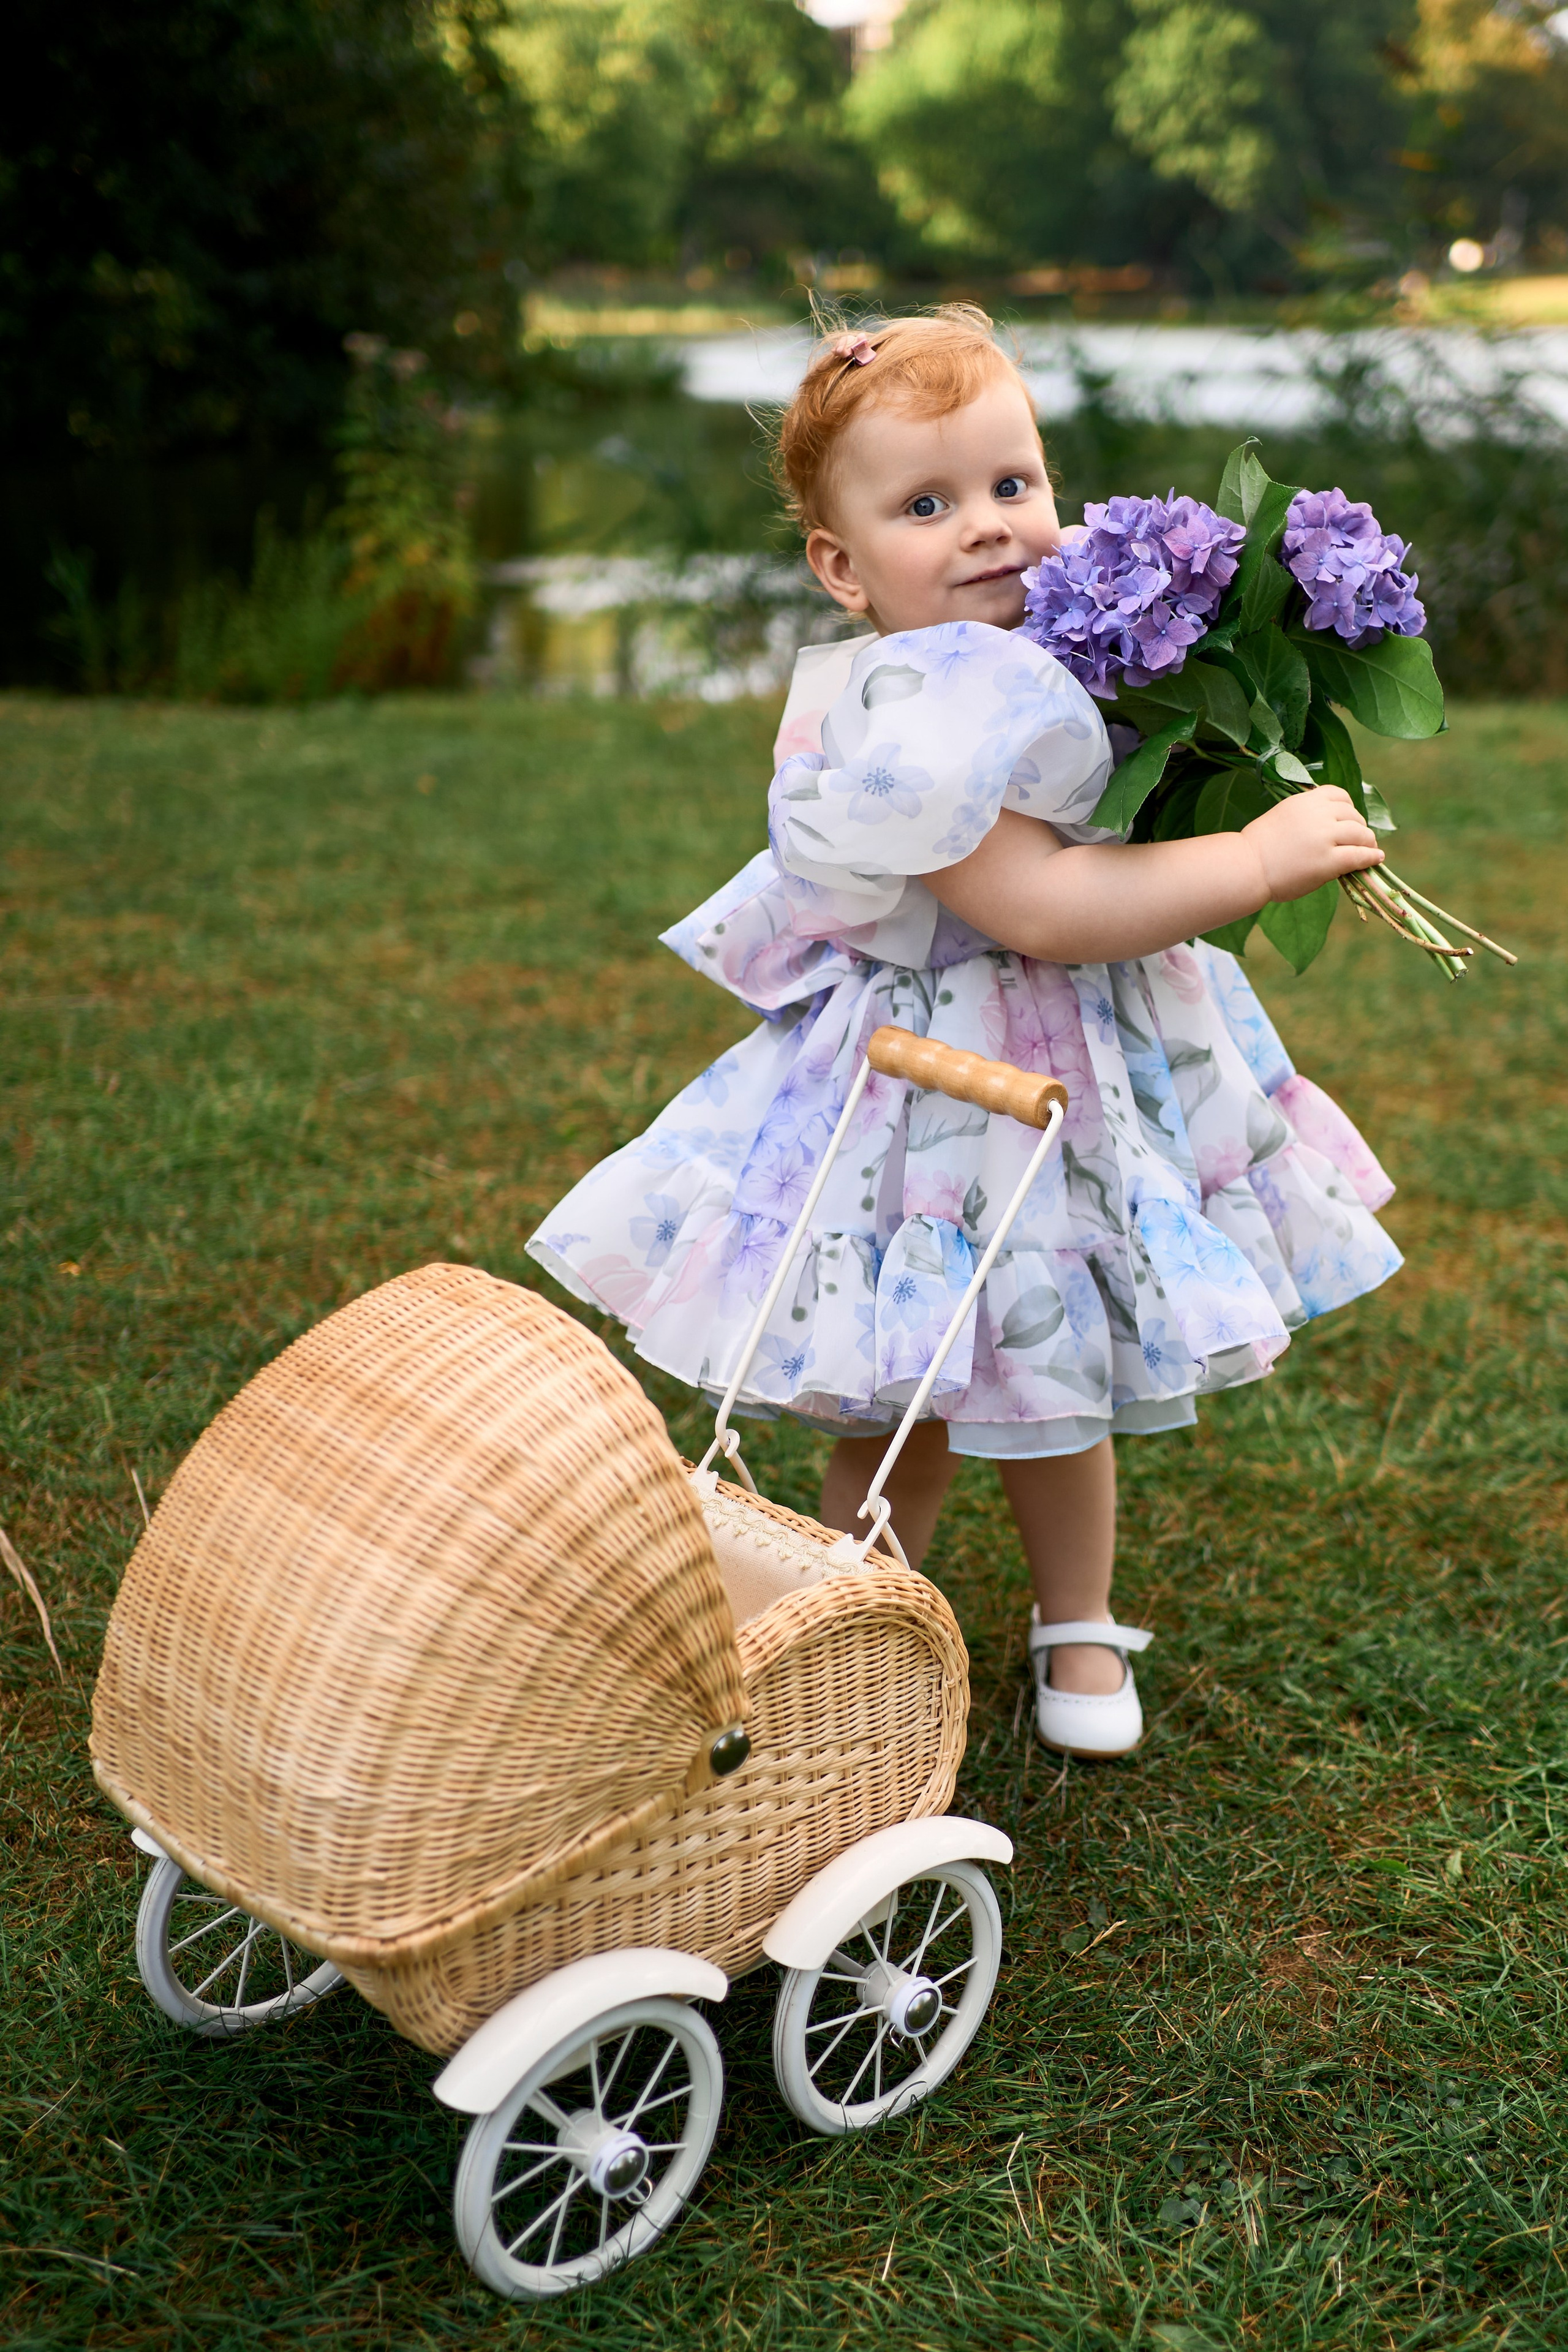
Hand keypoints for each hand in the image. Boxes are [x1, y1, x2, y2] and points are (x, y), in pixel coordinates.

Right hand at [1243, 786, 1382, 902]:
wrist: (1246, 867)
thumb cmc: (1258, 847)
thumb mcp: (1282, 815)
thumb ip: (1306, 814)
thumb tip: (1330, 822)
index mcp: (1305, 800)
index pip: (1340, 795)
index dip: (1349, 808)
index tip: (1350, 819)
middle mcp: (1318, 814)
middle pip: (1353, 815)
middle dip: (1359, 827)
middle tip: (1361, 840)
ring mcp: (1324, 837)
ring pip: (1361, 834)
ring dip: (1368, 842)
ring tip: (1369, 850)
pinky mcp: (1328, 861)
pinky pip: (1359, 855)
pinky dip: (1371, 856)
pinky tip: (1376, 858)